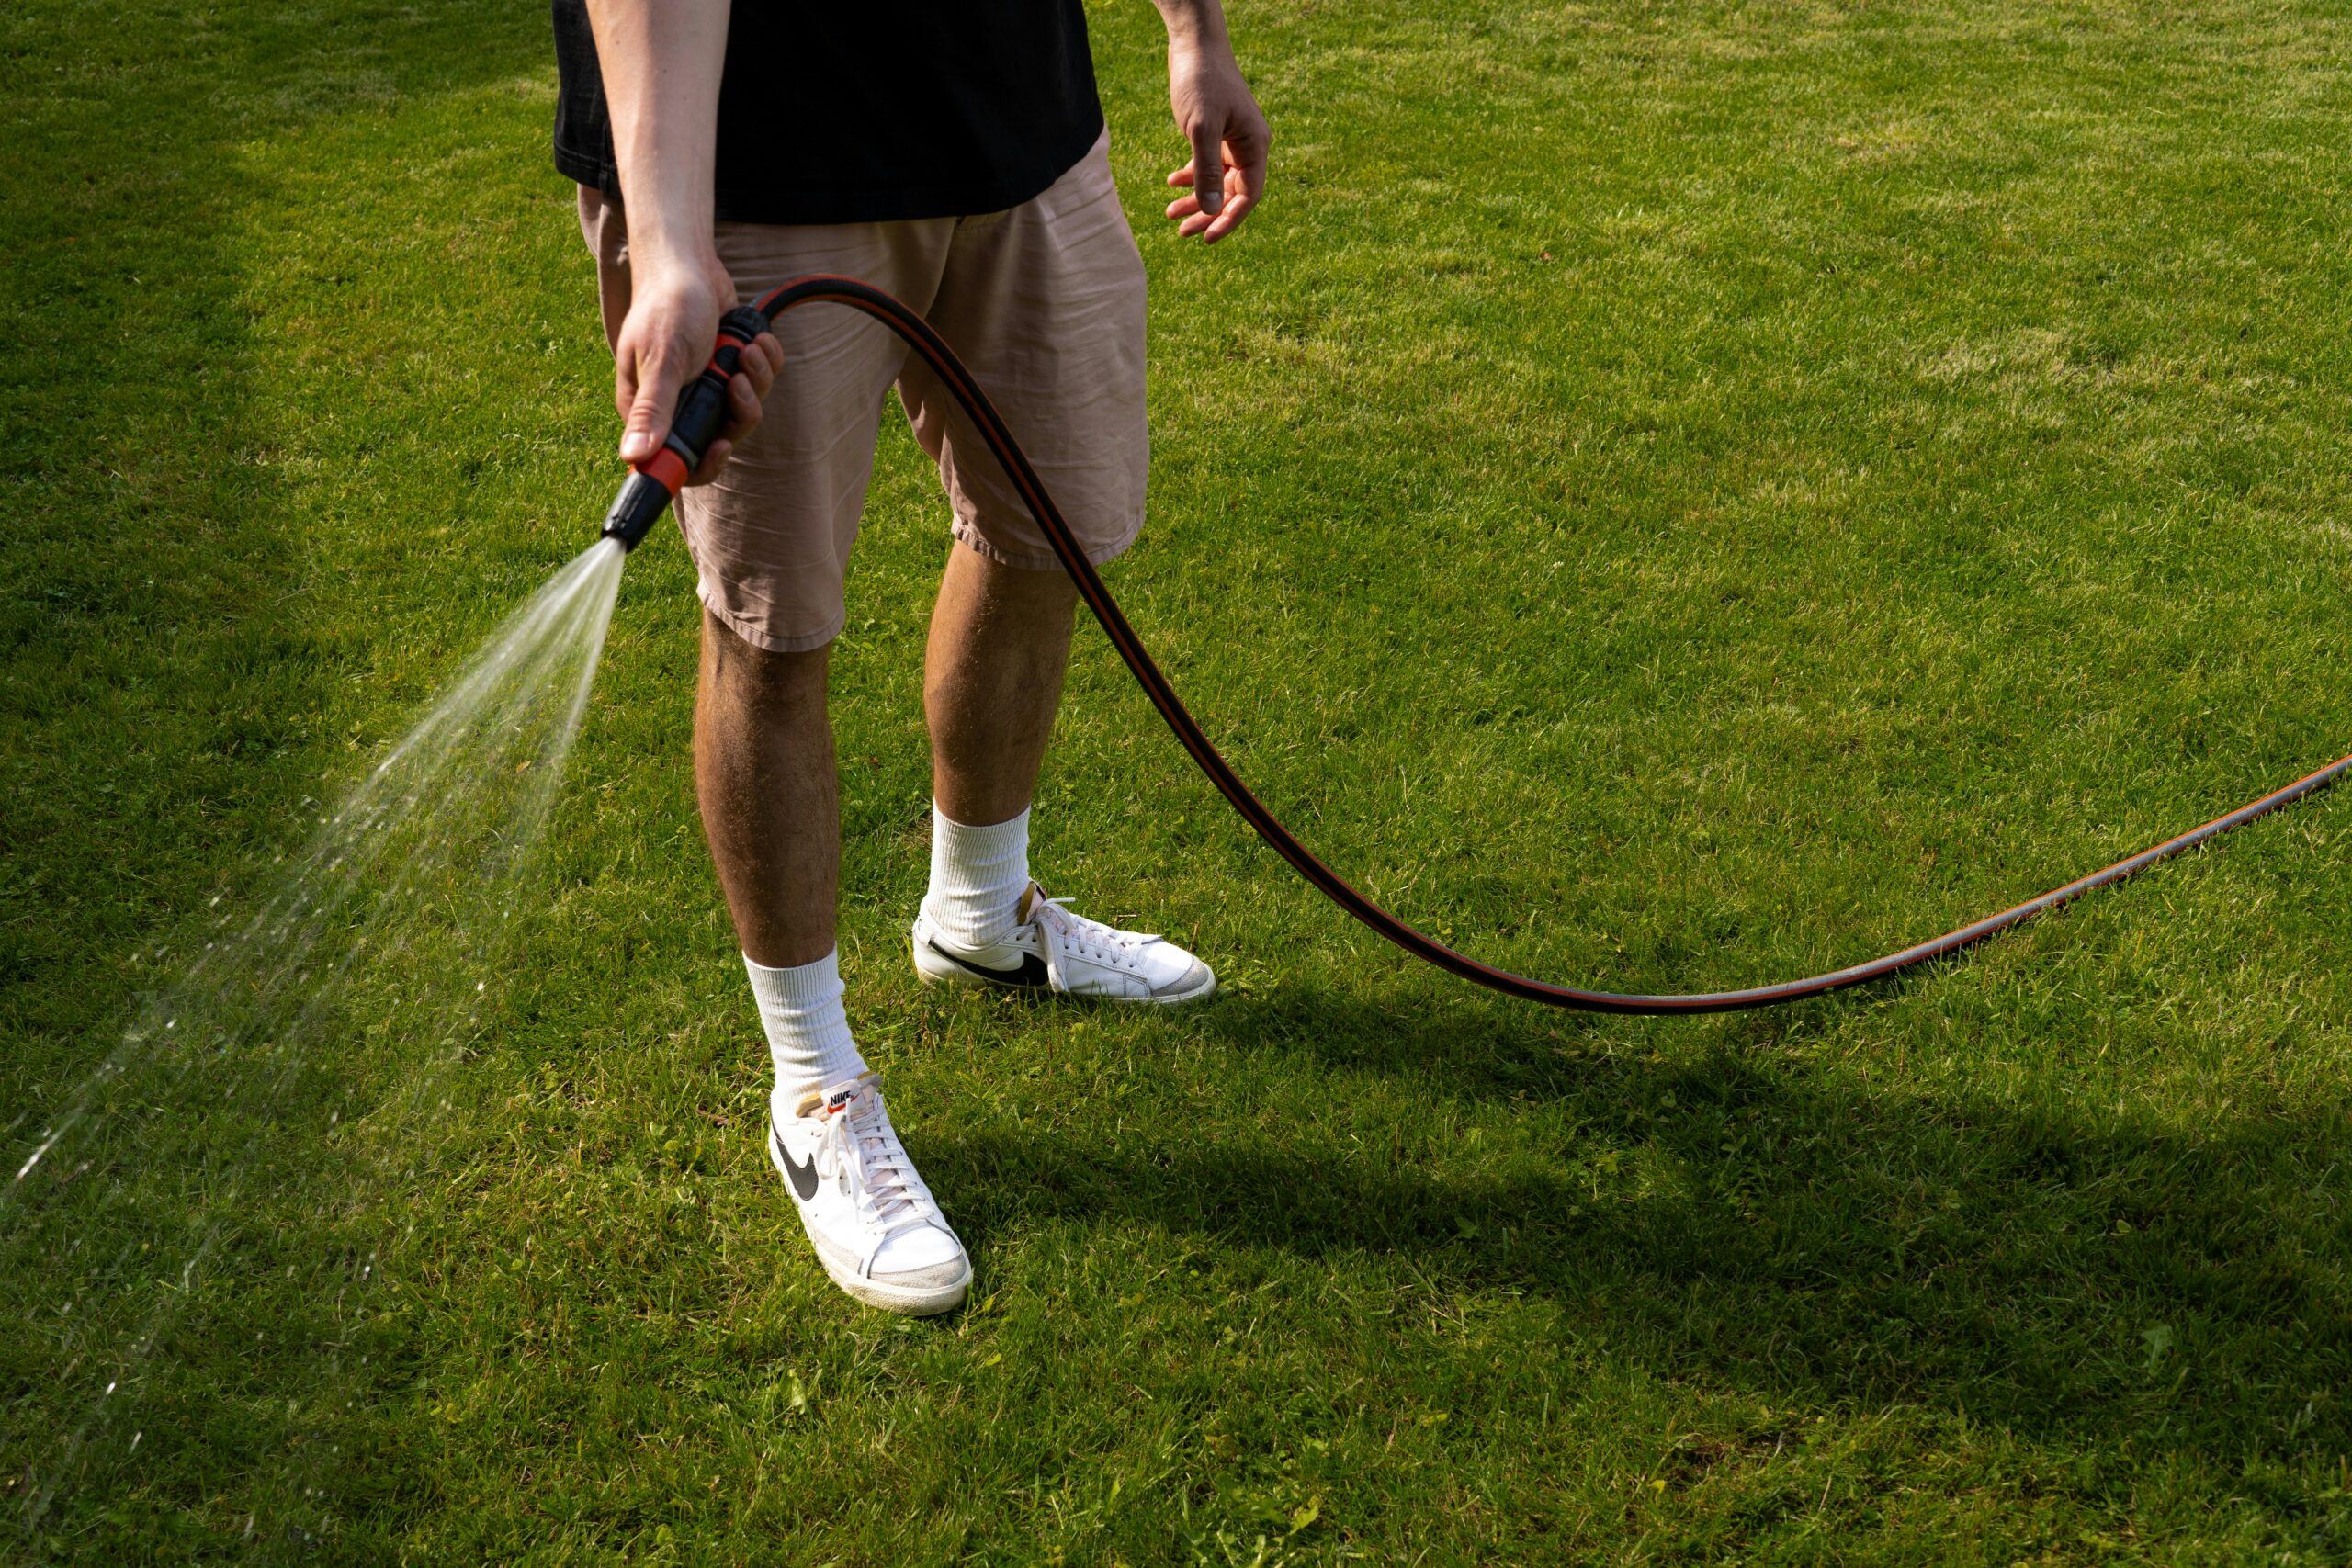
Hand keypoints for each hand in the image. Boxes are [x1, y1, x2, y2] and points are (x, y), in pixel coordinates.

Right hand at [611, 255, 782, 484]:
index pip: (675, 460)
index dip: (703, 463)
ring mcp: (707, 386)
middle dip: (740, 411)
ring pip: (745, 409)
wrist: (689, 264)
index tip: (723, 446)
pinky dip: (764, 362)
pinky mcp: (730, 368)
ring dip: (756, 380)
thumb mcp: (662, 361)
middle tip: (739, 383)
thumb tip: (632, 458)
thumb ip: (653, 410)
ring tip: (747, 350)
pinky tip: (755, 341)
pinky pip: (759, 382)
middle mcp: (677, 403)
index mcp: (650, 410)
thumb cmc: (667, 307)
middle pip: (721, 438)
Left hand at [1163, 37, 1267, 243]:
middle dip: (1207, 214)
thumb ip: (1206, 170)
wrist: (1194, 46)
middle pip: (1231, 194)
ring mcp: (1232, 141)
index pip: (1247, 196)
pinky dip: (1190, 177)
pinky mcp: (1216, 133)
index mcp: (1254, 146)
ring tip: (1170, 214)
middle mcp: (1248, 146)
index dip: (1228, 220)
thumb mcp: (1201, 128)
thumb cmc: (1202, 82)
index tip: (1207, 238)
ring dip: (1195, 199)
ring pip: (1216, 182)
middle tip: (1182, 232)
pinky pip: (1207, 165)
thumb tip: (1211, 209)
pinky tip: (1171, 183)